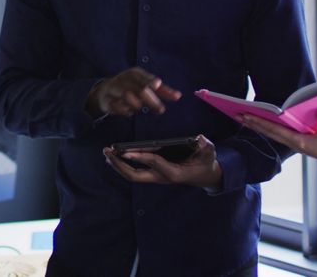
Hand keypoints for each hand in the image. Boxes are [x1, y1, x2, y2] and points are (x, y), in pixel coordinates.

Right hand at [86, 67, 181, 117]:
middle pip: (138, 88)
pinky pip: (117, 107)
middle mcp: (123, 79)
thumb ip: (162, 90)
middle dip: (151, 100)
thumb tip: (178, 96)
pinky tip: (128, 112)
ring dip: (136, 105)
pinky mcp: (107, 101)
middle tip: (161, 110)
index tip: (158, 84)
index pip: (144, 77)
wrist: (104, 91)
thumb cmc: (130, 87)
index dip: (150, 80)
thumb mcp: (144, 84)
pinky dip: (125, 111)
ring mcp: (114, 89)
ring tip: (139, 108)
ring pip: (127, 96)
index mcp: (134, 73)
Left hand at [103, 135, 221, 187]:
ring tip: (107, 153)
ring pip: (132, 174)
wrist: (205, 175)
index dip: (140, 156)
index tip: (126, 150)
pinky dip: (123, 164)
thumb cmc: (206, 161)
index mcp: (174, 172)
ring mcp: (156, 176)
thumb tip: (199, 139)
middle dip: (120, 164)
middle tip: (108, 152)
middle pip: (135, 175)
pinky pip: (134, 171)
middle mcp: (161, 176)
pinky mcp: (153, 173)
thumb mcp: (209, 152)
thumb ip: (205, 146)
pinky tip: (114, 156)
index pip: (154, 163)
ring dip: (118, 164)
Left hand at [240, 108, 316, 169]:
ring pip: (271, 133)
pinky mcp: (297, 142)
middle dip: (252, 123)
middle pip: (268, 131)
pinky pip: (279, 134)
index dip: (259, 122)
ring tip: (244, 118)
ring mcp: (294, 143)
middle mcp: (293, 143)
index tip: (246, 116)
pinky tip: (262, 123)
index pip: (274, 130)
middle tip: (236, 114)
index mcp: (298, 142)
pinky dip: (268, 128)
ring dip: (258, 125)